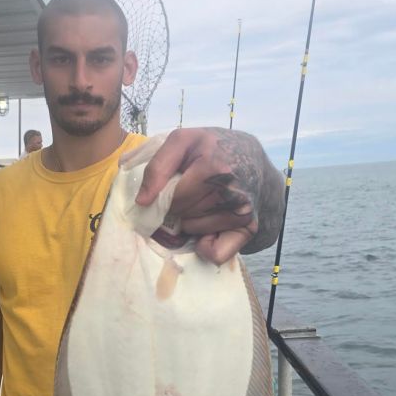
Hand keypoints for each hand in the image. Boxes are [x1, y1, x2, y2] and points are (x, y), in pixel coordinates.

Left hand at [136, 128, 284, 264]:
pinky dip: (207, 246)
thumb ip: (158, 165)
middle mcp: (232, 191)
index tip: (172, 185)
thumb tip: (143, 201)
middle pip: (182, 214)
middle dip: (178, 206)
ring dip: (190, 221)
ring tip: (202, 201)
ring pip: (193, 231)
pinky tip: (209, 227)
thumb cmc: (213, 149)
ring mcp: (242, 211)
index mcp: (214, 167)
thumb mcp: (184, 141)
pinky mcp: (249, 228)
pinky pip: (215, 254)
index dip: (166, 194)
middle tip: (191, 191)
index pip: (173, 198)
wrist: (252, 158)